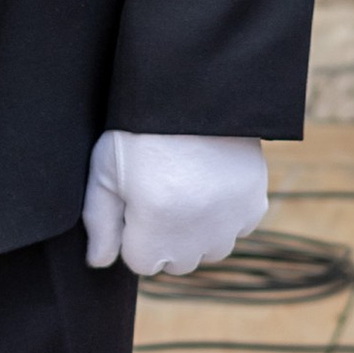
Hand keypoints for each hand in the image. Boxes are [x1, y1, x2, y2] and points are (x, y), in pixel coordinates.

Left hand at [82, 132, 267, 279]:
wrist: (193, 90)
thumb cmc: (139, 130)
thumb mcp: (104, 171)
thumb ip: (100, 223)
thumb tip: (98, 262)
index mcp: (154, 225)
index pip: (141, 263)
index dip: (133, 234)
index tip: (134, 203)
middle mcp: (196, 233)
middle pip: (177, 262)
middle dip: (165, 239)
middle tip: (160, 193)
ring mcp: (229, 221)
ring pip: (211, 251)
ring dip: (198, 233)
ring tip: (186, 189)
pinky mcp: (254, 203)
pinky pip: (239, 229)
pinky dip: (227, 216)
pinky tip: (212, 185)